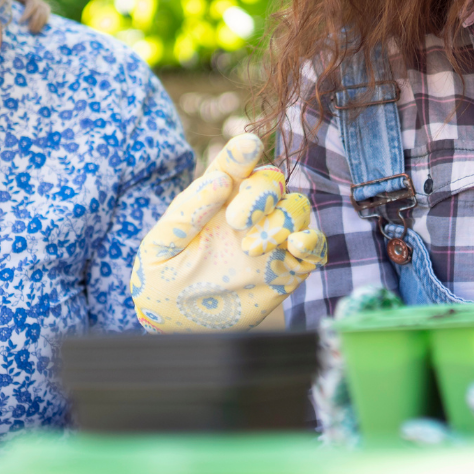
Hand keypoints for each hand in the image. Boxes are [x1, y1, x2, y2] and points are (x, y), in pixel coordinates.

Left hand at [132, 133, 327, 331]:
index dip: (242, 153)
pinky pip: (314, 248)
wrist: (175, 328)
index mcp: (214, 202)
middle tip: (235, 221)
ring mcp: (270, 242)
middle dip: (260, 193)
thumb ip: (186, 215)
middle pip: (272, 182)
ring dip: (283, 220)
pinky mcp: (287, 270)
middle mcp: (247, 216)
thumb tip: (217, 182)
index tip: (248, 145)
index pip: (234, 167)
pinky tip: (296, 247)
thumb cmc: (161, 283)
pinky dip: (312, 242)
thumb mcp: (160, 248)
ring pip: (297, 209)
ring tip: (253, 248)